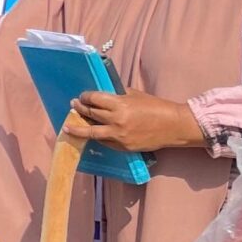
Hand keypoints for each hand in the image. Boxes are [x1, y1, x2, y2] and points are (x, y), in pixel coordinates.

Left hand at [70, 89, 205, 152]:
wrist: (173, 126)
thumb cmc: (155, 106)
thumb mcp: (135, 95)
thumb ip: (117, 95)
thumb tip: (102, 95)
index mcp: (120, 104)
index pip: (94, 99)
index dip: (85, 97)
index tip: (81, 96)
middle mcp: (116, 120)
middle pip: (91, 114)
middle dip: (80, 109)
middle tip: (73, 106)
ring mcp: (119, 136)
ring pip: (92, 132)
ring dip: (78, 128)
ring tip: (69, 126)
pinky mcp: (123, 147)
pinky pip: (104, 141)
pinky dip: (96, 137)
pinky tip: (90, 134)